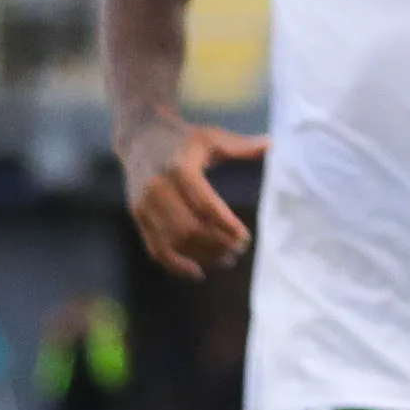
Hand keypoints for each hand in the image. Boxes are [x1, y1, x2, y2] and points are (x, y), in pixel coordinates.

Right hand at [121, 118, 264, 278]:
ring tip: (225, 260)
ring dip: (201, 256)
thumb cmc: (183, 139)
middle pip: (188, 228)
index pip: (204, 205)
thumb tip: (273, 145)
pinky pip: (154, 248)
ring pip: (173, 242)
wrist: (140, 137)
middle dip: (216, 245)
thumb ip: (241, 146)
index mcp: (179, 168)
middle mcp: (158, 188)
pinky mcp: (137, 216)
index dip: (226, 225)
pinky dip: (175, 265)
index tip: (245, 238)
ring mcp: (144, 204)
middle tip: (238, 251)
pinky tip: (197, 272)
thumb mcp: (211, 137)